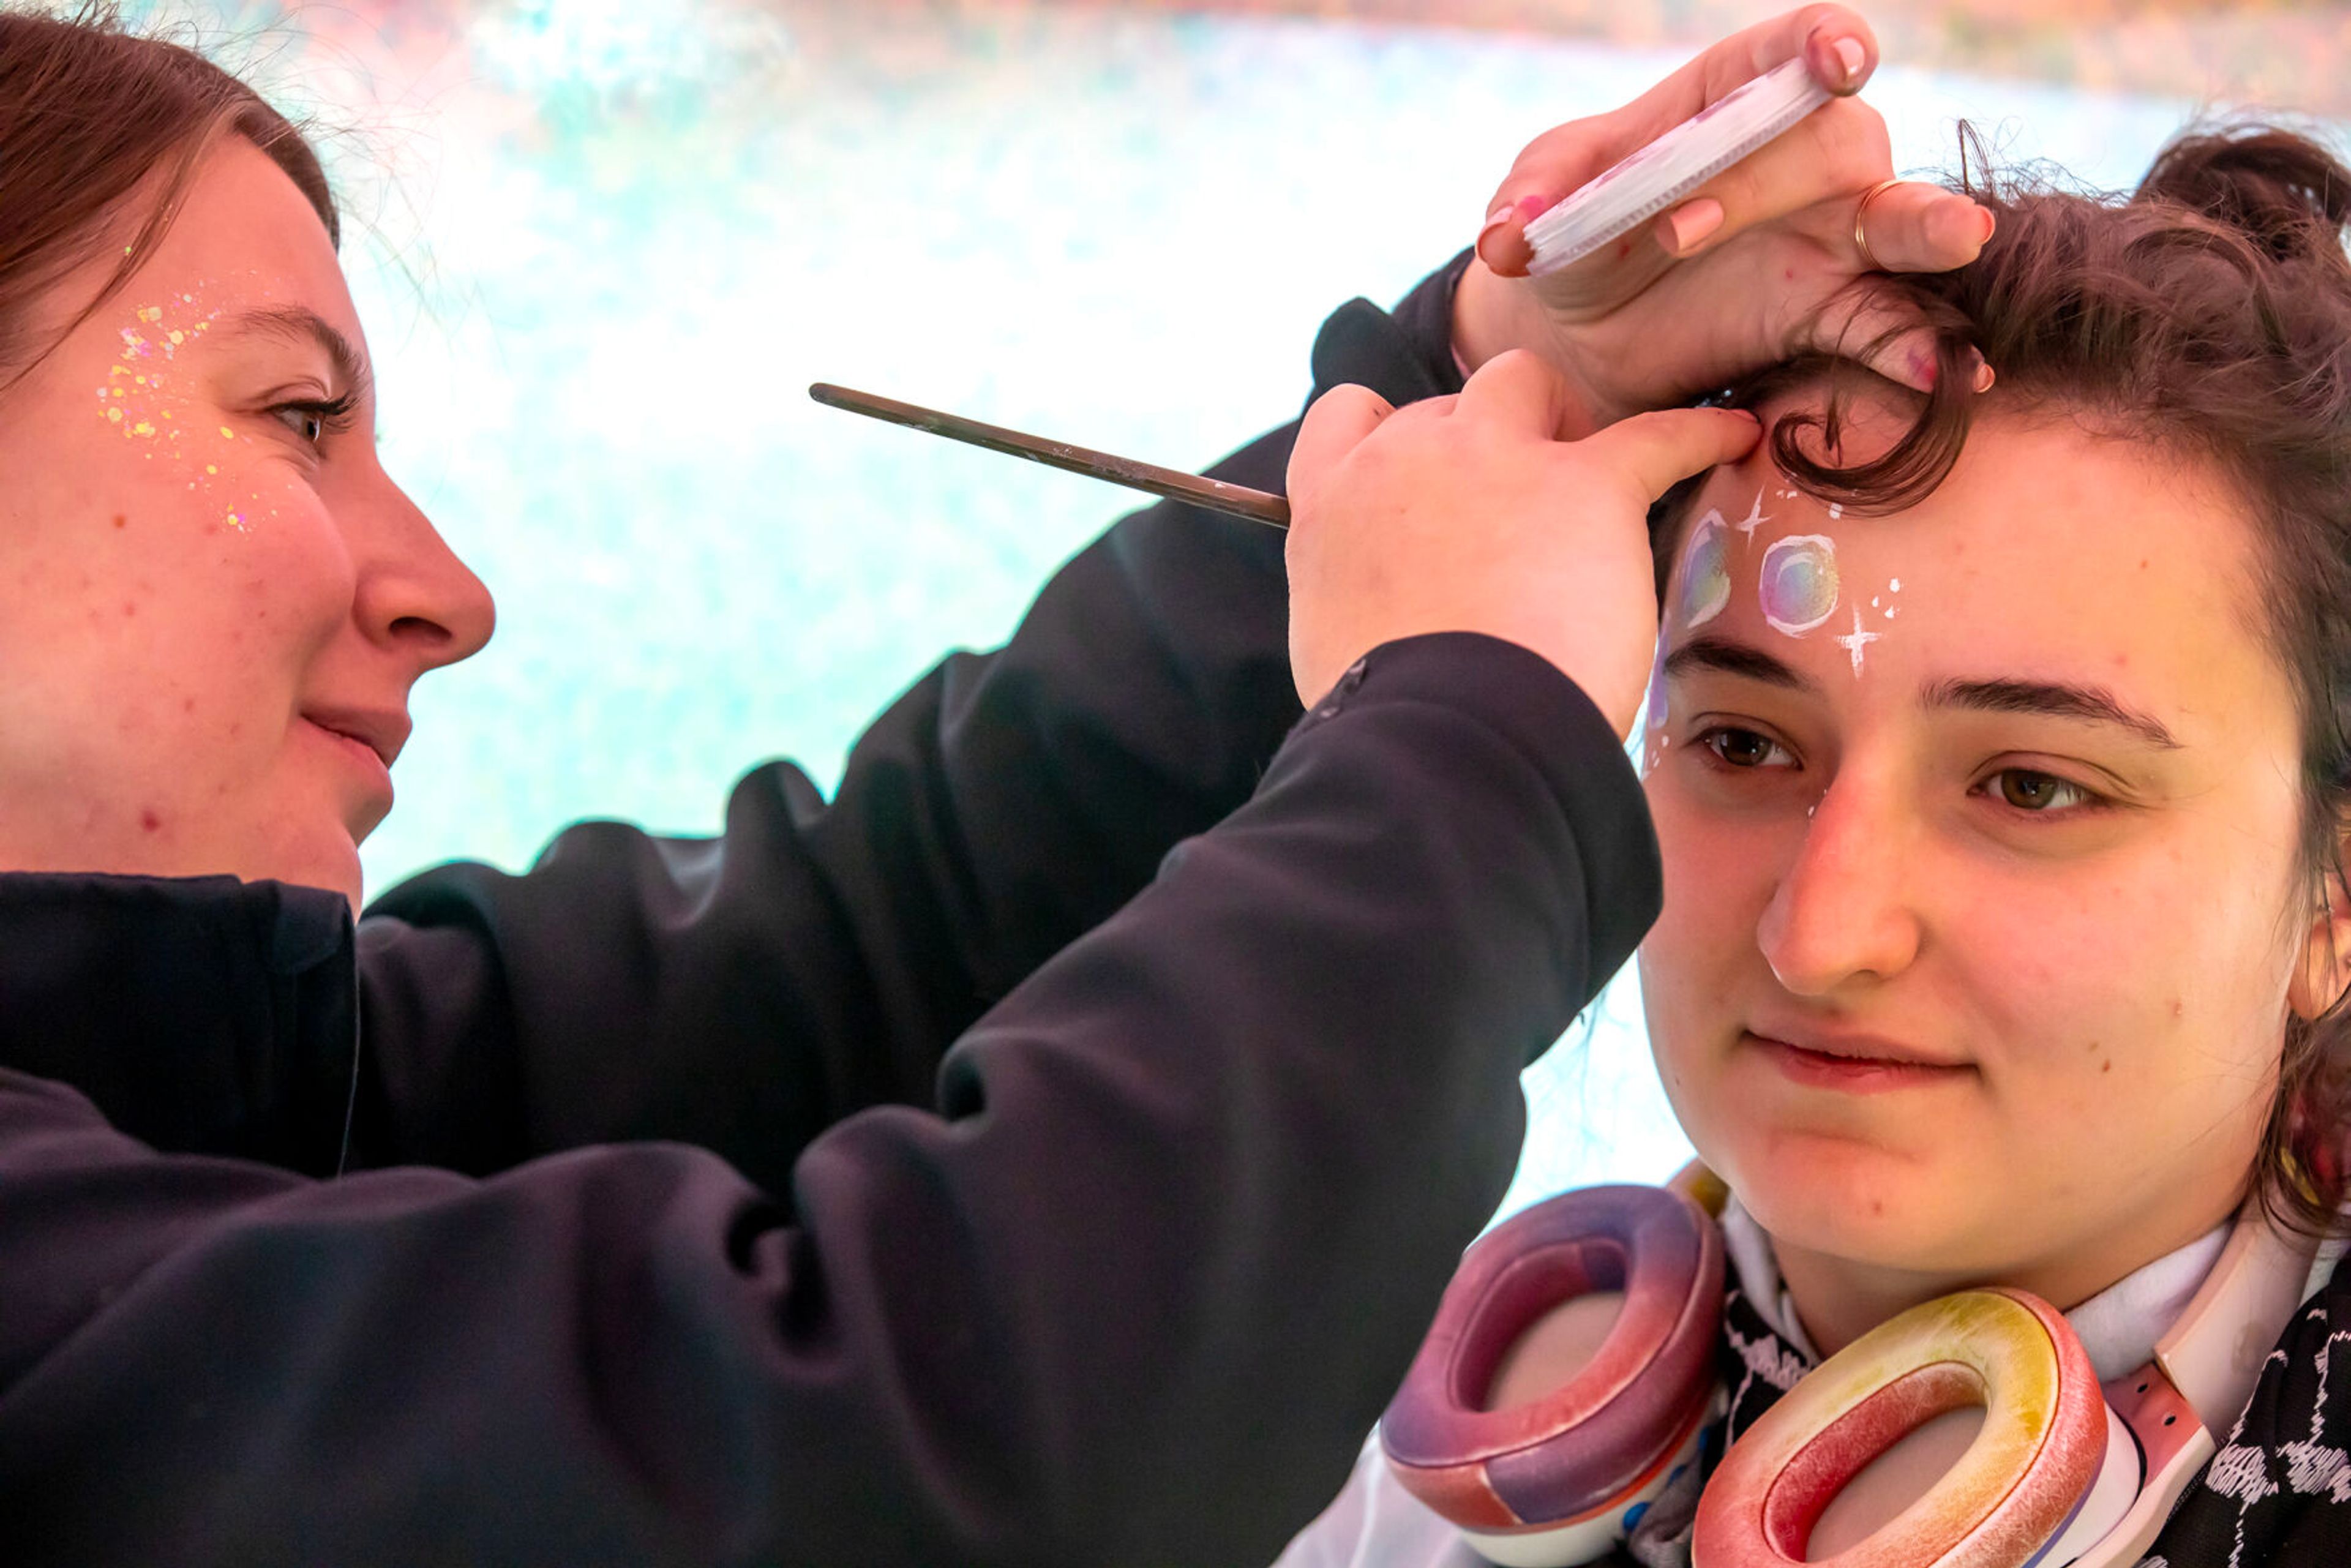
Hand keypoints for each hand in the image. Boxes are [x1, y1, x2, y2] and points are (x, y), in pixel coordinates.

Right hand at [1284, 351, 1760, 732]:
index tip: (1424, 466)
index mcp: (1332, 506)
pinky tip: (1735, 435)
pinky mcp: (1585, 486)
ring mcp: (1491, 460)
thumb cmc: (1390, 718)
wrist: (1443, 740)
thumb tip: (1400, 616)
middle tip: (1520, 496)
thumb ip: (1362, 598)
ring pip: (1524, 381)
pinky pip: (1657, 436)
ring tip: (1592, 460)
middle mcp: (1404, 461)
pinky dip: (1700, 435)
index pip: (1350, 416)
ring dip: (1555, 414)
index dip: (1392, 432)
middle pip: (1447, 404)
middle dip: (1482, 434)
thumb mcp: (1337, 644)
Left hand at [1455, 4, 1995, 431]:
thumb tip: (1510, 235)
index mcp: (1732, 101)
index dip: (1825, 44)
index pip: (1794, 52)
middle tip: (1674, 235)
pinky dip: (1914, 344)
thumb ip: (1528, 201)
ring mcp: (1826, 237)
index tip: (1837, 59)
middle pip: (1833, 144)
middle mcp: (1800, 158)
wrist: (1586, 331)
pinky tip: (1949, 371)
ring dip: (1927, 229)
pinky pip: (1882, 321)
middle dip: (1764, 183)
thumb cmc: (1576, 234)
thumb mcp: (1544, 201)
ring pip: (1897, 220)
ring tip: (1957, 239)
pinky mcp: (1824, 312)